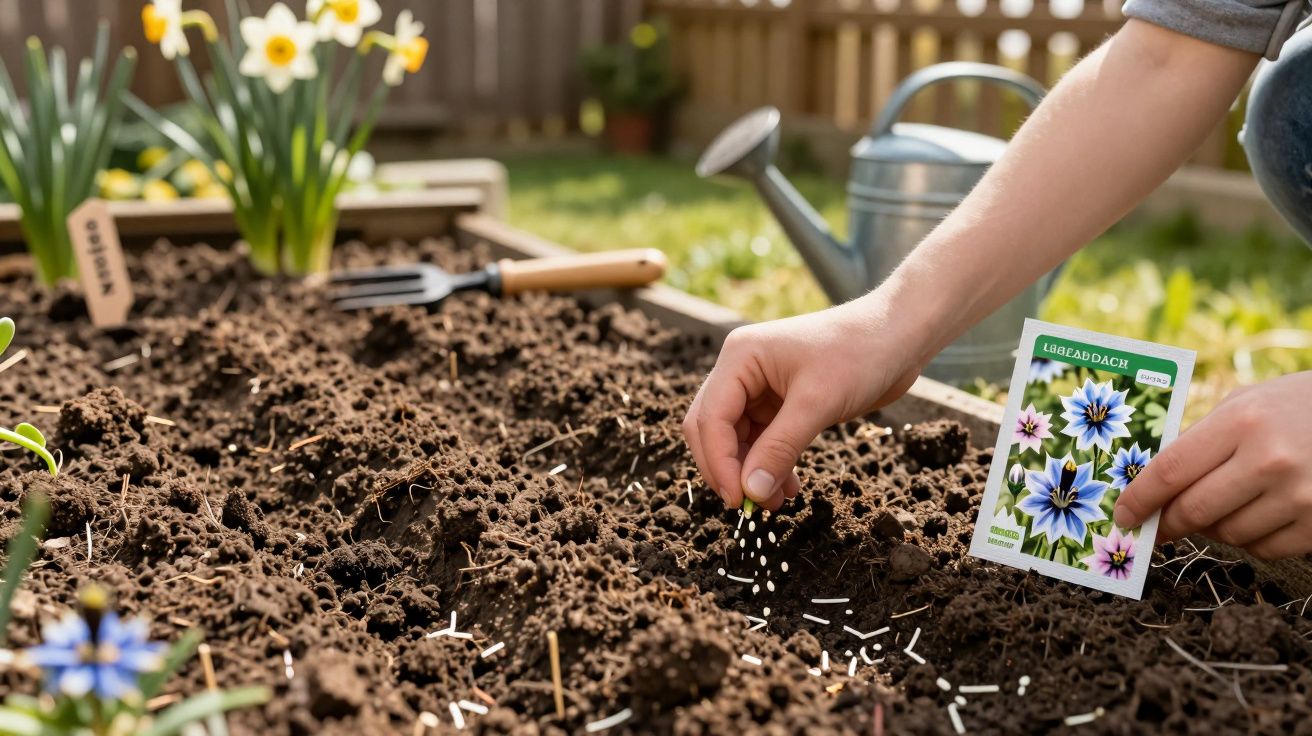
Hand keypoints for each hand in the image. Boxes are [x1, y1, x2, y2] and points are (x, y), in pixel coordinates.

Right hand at [682, 298, 921, 511]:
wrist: (899, 335)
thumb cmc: (859, 352)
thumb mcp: (817, 403)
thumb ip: (780, 448)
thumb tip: (751, 492)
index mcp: (740, 358)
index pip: (710, 418)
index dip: (719, 462)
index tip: (739, 499)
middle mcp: (741, 371)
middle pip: (712, 429)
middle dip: (729, 469)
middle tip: (750, 506)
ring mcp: (759, 387)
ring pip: (736, 440)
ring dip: (751, 472)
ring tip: (775, 502)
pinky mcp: (781, 403)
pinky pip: (762, 440)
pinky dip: (769, 464)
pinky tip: (787, 487)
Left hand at [1113, 372, 1311, 558]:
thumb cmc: (1296, 406)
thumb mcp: (1245, 404)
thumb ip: (1200, 438)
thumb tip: (1151, 481)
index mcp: (1241, 422)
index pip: (1170, 471)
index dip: (1139, 499)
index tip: (1123, 515)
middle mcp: (1268, 460)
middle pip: (1193, 510)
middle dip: (1168, 522)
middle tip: (1158, 526)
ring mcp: (1298, 495)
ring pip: (1228, 534)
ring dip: (1217, 527)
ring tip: (1229, 502)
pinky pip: (1264, 549)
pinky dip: (1253, 539)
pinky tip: (1262, 514)